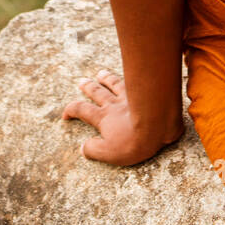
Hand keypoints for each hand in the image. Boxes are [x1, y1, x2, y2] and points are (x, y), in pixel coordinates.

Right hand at [61, 69, 183, 165]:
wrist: (158, 123)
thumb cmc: (134, 141)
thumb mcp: (109, 153)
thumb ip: (93, 150)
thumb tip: (82, 148)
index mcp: (103, 118)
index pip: (82, 110)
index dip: (71, 110)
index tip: (65, 114)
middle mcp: (114, 104)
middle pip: (97, 92)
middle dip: (88, 87)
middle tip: (81, 81)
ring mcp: (130, 95)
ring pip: (114, 83)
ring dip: (106, 78)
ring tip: (101, 73)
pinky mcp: (145, 92)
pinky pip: (133, 80)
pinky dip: (130, 75)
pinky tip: (131, 71)